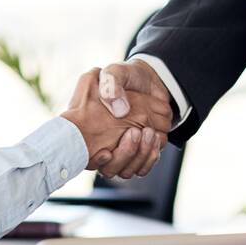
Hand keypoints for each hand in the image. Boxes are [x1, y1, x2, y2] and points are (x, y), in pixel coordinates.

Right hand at [93, 60, 174, 179]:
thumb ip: (110, 84)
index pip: (90, 157)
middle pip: (111, 169)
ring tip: (148, 132)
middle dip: (124, 155)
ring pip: (127, 171)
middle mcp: (105, 145)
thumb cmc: (126, 78)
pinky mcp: (139, 154)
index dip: (97, 160)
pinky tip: (154, 139)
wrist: (147, 80)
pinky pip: (142, 168)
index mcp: (92, 129)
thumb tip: (119, 110)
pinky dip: (150, 158)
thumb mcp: (115, 73)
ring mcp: (122, 152)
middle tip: (135, 132)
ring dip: (139, 155)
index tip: (106, 152)